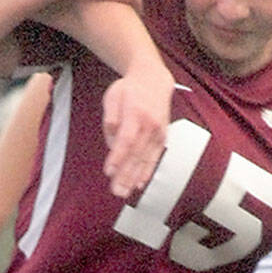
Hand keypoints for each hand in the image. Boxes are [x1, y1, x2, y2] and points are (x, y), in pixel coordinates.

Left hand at [100, 62, 172, 198]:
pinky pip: (155, 157)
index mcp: (136, 113)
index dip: (118, 157)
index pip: (127, 139)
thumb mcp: (113, 97)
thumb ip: (111, 119)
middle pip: (137, 153)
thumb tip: (111, 142)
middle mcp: (150, 125)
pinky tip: (140, 183)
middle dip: (126, 174)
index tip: (109, 171)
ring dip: (135, 177)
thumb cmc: (129, 89)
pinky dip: (147, 171)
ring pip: (146, 159)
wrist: (154, 80)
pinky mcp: (162, 137)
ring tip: (125, 192)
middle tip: (117, 191)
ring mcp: (158, 132)